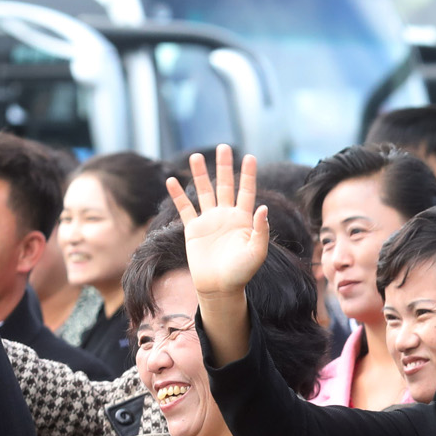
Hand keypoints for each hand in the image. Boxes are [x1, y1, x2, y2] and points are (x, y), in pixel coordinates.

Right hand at [167, 145, 269, 297]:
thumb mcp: (256, 253)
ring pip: (204, 192)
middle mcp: (226, 216)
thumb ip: (260, 230)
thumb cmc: (241, 273)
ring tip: (196, 156)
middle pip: (224, 185)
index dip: (247, 175)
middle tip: (223, 147)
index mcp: (243, 219)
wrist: (220, 288)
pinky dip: (178, 195)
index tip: (250, 157)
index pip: (246, 191)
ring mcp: (209, 221)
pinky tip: (171, 180)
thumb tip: (264, 207)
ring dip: (200, 175)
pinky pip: (184, 208)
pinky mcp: (193, 229)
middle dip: (224, 167)